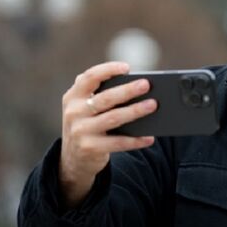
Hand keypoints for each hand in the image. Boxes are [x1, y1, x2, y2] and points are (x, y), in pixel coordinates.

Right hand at [58, 62, 157, 208]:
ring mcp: (80, 131)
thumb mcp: (84, 107)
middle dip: (127, 90)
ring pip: (113, 118)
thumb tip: (136, 85)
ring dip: (135, 111)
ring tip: (153, 105)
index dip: (108, 70)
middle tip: (146, 85)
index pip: (89, 77)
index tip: (127, 67)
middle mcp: (74, 112)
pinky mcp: (89, 148)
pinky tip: (149, 137)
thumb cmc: (88, 124)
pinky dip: (135, 140)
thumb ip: (99, 93)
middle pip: (105, 98)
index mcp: (73, 96)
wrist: (73, 158)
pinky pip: (117, 143)